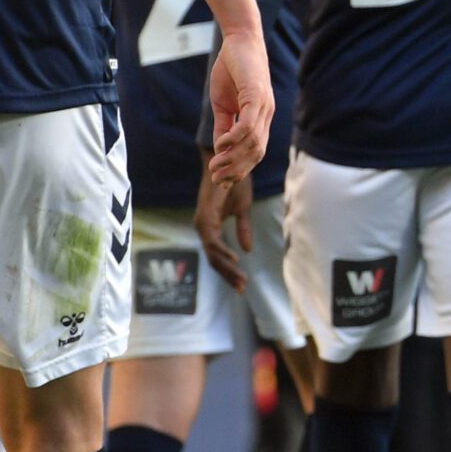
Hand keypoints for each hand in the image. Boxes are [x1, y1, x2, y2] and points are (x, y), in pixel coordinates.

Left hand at [195, 173, 253, 290]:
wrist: (228, 163)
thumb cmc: (234, 183)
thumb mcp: (243, 210)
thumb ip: (243, 229)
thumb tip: (247, 249)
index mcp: (210, 227)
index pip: (218, 255)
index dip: (230, 270)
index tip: (242, 284)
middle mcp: (204, 227)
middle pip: (214, 258)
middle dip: (229, 274)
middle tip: (242, 288)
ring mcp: (203, 222)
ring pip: (212, 253)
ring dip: (226, 267)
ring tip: (241, 279)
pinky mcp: (206, 216)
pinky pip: (212, 239)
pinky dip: (222, 250)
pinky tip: (234, 259)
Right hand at [205, 27, 273, 189]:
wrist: (240, 41)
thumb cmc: (233, 71)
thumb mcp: (224, 104)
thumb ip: (224, 124)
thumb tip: (221, 147)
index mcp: (261, 119)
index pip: (255, 152)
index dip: (240, 169)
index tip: (222, 181)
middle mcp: (266, 115)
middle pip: (256, 152)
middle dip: (236, 169)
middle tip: (216, 179)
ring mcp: (264, 105)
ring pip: (253, 141)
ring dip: (233, 157)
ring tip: (216, 166)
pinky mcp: (256, 94)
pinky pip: (248, 123)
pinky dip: (235, 137)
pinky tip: (221, 145)